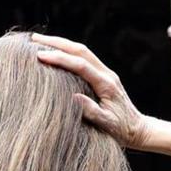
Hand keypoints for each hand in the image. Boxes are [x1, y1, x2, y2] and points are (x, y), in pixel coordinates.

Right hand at [32, 33, 149, 148]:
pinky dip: (68, 52)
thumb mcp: (107, 125)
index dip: (60, 59)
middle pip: (80, 50)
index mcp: (107, 84)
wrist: (138, 129)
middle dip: (56, 43)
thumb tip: (73, 97)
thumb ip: (92, 112)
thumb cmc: (122, 130)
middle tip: (32, 40)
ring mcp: (106, 73)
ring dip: (61, 44)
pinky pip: (84, 58)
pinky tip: (55, 53)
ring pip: (82, 51)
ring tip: (39, 42)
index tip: (40, 56)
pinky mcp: (104, 76)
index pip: (81, 65)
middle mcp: (107, 74)